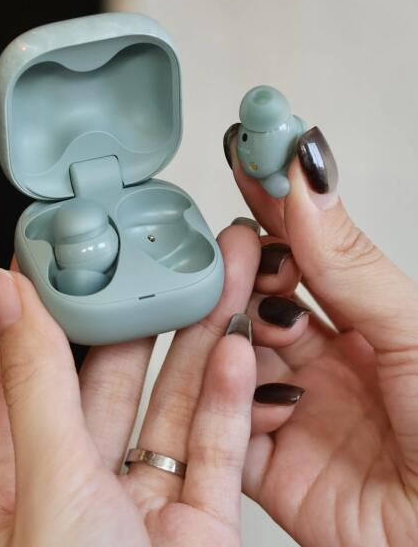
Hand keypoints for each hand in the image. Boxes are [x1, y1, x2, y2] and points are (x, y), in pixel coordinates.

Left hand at [0, 223, 306, 545]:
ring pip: (172, 403)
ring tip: (215, 281)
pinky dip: (232, 398)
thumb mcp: (46, 486)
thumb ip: (35, 381)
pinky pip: (219, 448)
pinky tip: (237, 351)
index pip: (29, 367)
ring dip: (196, 342)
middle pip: (112, 376)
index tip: (69, 251)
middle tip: (161, 257)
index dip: (49, 304)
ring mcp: (144, 505)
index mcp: (19, 478)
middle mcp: (80, 485)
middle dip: (141, 315)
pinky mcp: (202, 526)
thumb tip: (3, 293)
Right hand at [224, 124, 417, 545]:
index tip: (249, 154)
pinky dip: (224, 397)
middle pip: (260, 298)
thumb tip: (306, 181)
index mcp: (366, 326)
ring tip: (238, 301)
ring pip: (235, 352)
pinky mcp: (271, 466)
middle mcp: (325, 363)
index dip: (276, 202)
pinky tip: (242, 375)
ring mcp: (295, 410)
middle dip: (246, 265)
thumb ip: (350, 262)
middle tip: (240, 240)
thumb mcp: (414, 332)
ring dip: (230, 324)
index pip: (306, 250)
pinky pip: (225, 423)